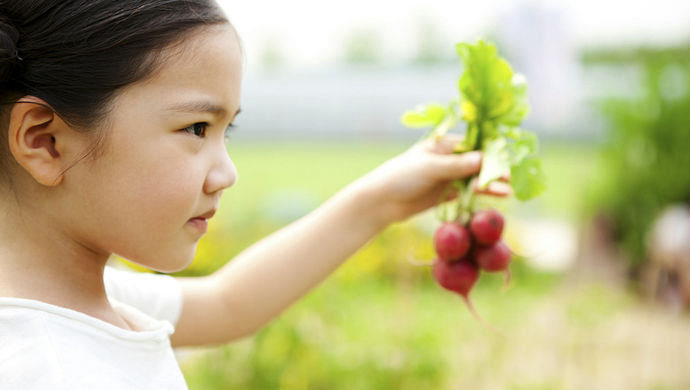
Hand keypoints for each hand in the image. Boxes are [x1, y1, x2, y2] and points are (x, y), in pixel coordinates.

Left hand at [356, 134, 511, 224]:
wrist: (382, 202)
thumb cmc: (401, 176)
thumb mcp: (430, 168)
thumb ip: (457, 165)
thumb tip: (484, 159)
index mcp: (444, 144)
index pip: (473, 144)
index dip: (490, 151)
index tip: (505, 159)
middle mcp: (449, 158)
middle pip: (478, 162)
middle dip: (494, 169)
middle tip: (510, 177)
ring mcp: (450, 176)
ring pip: (476, 178)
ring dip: (491, 183)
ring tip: (509, 190)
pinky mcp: (448, 193)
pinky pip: (469, 192)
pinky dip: (483, 194)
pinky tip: (499, 196)